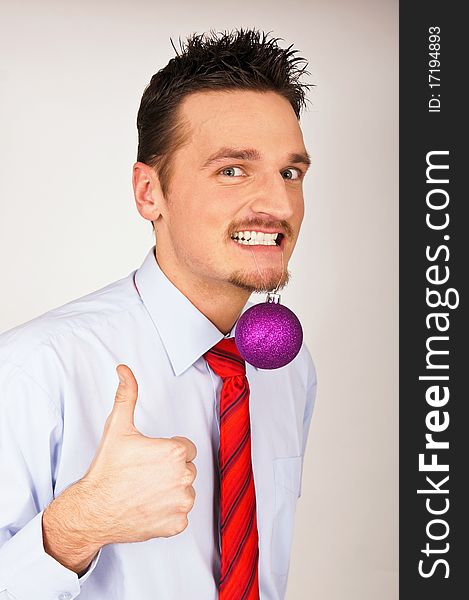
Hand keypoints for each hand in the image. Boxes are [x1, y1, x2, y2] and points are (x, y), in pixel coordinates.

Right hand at [81, 364, 196, 543]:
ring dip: (171, 491)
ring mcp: (181, 503)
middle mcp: (184, 477)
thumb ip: (127, 395)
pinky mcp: (177, 525)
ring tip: (145, 491)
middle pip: (186, 469)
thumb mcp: (117, 427)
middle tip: (145, 474)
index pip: (186, 448)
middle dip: (169, 470)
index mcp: (175, 452)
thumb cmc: (106, 470)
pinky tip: (148, 507)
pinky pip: (180, 515)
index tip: (150, 457)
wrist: (92, 510)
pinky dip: (167, 513)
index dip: (167, 451)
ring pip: (185, 491)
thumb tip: (124, 370)